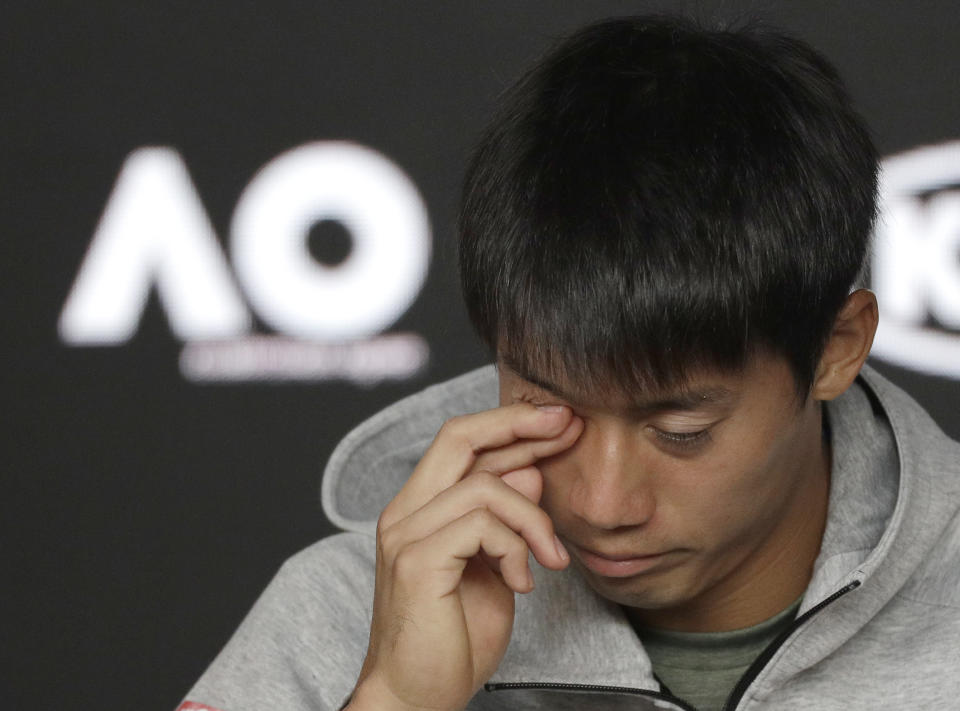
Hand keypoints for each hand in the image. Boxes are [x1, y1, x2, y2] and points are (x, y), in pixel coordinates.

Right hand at [348, 404, 582, 710]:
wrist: (417, 696)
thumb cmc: (454, 636)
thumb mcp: (494, 565)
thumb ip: (505, 517)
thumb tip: (530, 468)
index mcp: (419, 508)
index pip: (461, 441)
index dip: (511, 422)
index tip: (559, 419)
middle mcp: (405, 512)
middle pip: (459, 436)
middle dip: (521, 424)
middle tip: (569, 426)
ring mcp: (406, 534)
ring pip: (484, 485)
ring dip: (533, 517)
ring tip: (550, 556)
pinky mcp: (418, 561)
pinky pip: (482, 525)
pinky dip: (515, 547)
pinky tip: (522, 582)